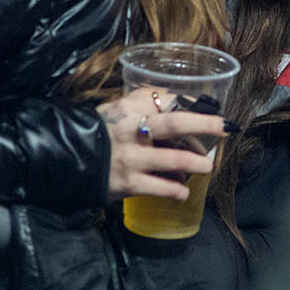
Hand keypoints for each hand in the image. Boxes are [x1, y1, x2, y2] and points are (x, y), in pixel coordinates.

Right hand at [96, 92, 223, 201]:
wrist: (65, 159)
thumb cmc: (97, 132)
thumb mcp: (115, 109)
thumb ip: (142, 101)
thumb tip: (174, 97)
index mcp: (129, 110)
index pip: (167, 103)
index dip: (193, 106)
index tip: (212, 111)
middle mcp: (132, 131)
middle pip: (174, 124)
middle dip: (204, 124)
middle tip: (225, 128)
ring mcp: (132, 159)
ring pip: (173, 160)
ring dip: (196, 163)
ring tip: (207, 167)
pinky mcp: (129, 184)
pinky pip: (161, 188)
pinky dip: (177, 190)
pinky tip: (183, 191)